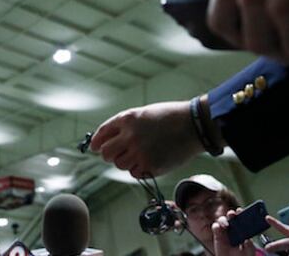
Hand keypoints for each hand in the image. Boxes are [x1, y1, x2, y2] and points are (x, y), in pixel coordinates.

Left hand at [89, 100, 203, 176]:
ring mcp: (139, 152)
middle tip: (118, 153)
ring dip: (126, 161)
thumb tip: (108, 140)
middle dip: (109, 154)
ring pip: (119, 164)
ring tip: (141, 154)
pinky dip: (139, 169)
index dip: (96, 141)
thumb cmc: (170, 118)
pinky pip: (134, 173)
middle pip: (106, 153)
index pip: (102, 133)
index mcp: (127, 119)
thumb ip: (126, 126)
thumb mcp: (144, 114)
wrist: (194, 126)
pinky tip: (150, 160)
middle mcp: (130, 136)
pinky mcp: (150, 166)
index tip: (94, 147)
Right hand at [212, 209, 256, 255]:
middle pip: (231, 217)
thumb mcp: (249, 251)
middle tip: (232, 215)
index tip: (240, 210)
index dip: (241, 213)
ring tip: (226, 225)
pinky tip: (218, 228)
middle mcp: (233, 228)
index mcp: (243, 229)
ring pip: (222, 220)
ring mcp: (224, 231)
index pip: (242, 218)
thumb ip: (249, 246)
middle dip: (231, 214)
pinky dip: (216, 226)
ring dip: (223, 220)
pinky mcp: (217, 235)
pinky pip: (215, 227)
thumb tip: (247, 240)